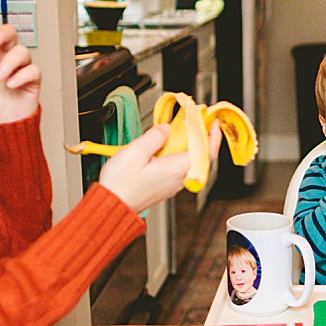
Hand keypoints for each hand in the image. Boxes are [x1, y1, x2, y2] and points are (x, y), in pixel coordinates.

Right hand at [97, 122, 221, 212]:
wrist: (111, 206)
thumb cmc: (120, 185)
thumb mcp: (136, 152)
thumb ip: (155, 137)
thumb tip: (167, 128)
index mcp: (176, 169)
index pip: (206, 151)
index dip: (213, 134)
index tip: (212, 120)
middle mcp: (179, 179)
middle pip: (201, 155)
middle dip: (202, 135)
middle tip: (197, 119)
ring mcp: (173, 184)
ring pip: (190, 160)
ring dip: (191, 143)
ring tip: (185, 127)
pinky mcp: (165, 186)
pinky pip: (179, 166)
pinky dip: (180, 153)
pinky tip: (170, 144)